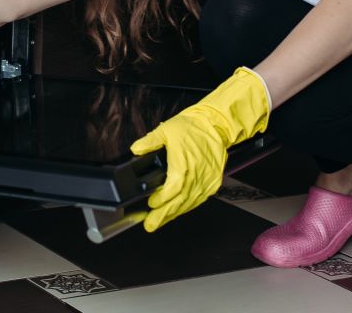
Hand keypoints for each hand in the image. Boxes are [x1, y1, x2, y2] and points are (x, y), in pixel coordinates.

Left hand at [129, 67, 270, 231]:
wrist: (216, 126)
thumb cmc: (193, 127)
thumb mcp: (166, 130)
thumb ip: (150, 141)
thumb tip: (136, 149)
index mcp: (184, 164)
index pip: (172, 189)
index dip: (161, 199)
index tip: (150, 204)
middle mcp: (196, 176)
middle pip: (179, 201)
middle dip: (163, 215)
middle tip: (150, 225)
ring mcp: (206, 182)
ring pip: (188, 203)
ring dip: (174, 213)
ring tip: (160, 221)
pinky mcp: (212, 183)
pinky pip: (198, 199)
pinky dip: (186, 207)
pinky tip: (177, 211)